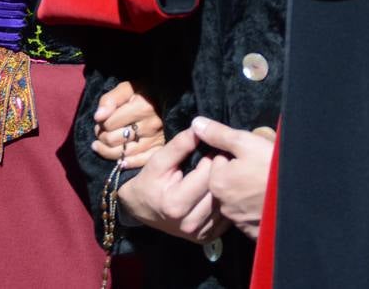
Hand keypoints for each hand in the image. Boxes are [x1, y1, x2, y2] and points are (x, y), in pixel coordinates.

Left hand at [91, 80, 164, 168]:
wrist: (168, 97)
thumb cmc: (144, 91)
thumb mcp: (126, 88)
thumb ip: (110, 100)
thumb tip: (98, 117)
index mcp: (142, 107)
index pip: (109, 123)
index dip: (100, 123)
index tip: (100, 121)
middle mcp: (151, 125)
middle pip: (114, 140)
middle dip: (102, 137)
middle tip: (101, 133)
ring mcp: (157, 139)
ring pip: (124, 154)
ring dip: (108, 151)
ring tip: (102, 145)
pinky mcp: (161, 149)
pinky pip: (140, 162)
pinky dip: (127, 163)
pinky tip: (119, 160)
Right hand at [116, 127, 229, 244]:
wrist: (141, 209)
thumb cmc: (149, 182)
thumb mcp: (158, 160)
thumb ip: (179, 145)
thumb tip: (200, 129)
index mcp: (175, 204)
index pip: (206, 176)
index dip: (213, 159)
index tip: (214, 149)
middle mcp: (189, 223)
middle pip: (218, 192)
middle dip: (223, 172)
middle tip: (224, 159)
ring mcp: (199, 234)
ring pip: (225, 205)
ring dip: (227, 188)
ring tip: (225, 174)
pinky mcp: (206, 238)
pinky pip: (225, 218)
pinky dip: (225, 204)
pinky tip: (221, 192)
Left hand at [193, 116, 274, 239]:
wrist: (303, 198)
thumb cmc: (273, 167)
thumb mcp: (245, 142)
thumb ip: (219, 134)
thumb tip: (196, 123)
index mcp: (217, 182)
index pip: (218, 162)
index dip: (233, 155)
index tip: (249, 156)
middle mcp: (223, 205)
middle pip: (226, 181)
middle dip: (238, 174)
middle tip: (260, 169)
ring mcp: (239, 221)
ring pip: (238, 199)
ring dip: (247, 192)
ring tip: (265, 184)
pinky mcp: (254, 232)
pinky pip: (250, 217)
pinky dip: (256, 209)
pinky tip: (268, 201)